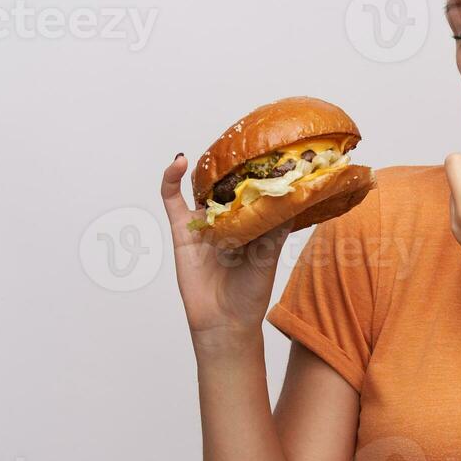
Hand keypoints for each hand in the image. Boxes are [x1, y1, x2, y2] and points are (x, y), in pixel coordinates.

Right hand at [159, 154, 292, 335]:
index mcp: (249, 222)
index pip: (251, 188)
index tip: (266, 149)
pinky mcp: (181, 229)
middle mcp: (226, 220)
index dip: (255, 170)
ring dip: (204, 167)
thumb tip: (290, 194)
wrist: (225, 321)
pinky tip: (177, 161)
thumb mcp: (270, 254)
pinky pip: (172, 200)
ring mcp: (203, 223)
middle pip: (225, 184)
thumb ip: (275, 225)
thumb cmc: (251, 292)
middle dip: (231, 164)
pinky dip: (170, 180)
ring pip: (200, 187)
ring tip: (214, 149)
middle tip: (239, 140)